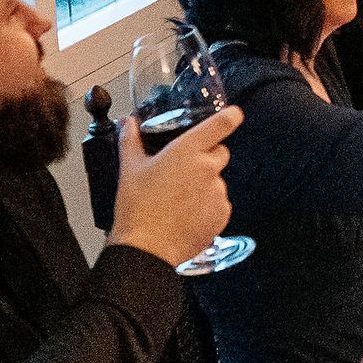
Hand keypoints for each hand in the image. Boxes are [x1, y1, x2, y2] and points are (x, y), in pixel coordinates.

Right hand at [111, 106, 240, 268]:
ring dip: (205, 185)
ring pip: (218, 180)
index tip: (233, 114)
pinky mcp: (222, 214)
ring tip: (180, 199)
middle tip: (184, 170)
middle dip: (207, 157)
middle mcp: (207, 169)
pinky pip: (220, 203)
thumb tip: (129, 124)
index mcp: (187, 151)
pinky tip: (187, 214)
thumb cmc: (138, 209)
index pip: (221, 124)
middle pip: (220, 152)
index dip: (230, 116)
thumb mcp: (130, 169)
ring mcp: (217, 192)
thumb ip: (131, 141)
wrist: (146, 248)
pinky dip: (208, 206)